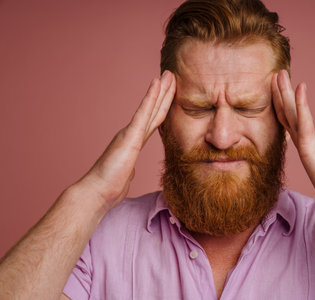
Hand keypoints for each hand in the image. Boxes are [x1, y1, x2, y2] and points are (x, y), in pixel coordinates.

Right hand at [78, 70, 175, 210]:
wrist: (97, 193)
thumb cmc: (109, 187)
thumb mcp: (125, 175)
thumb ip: (128, 168)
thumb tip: (130, 170)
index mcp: (133, 142)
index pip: (152, 121)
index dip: (161, 106)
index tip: (169, 94)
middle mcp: (132, 134)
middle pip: (154, 110)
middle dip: (164, 93)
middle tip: (171, 76)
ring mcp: (131, 133)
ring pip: (151, 107)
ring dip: (161, 90)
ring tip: (168, 74)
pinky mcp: (130, 137)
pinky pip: (143, 113)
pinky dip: (151, 97)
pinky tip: (157, 83)